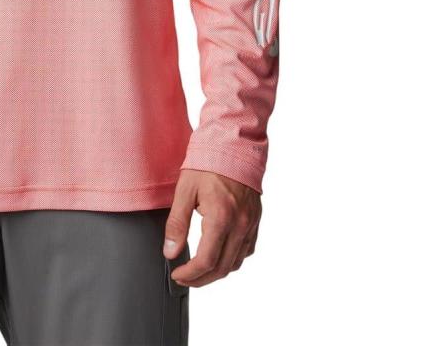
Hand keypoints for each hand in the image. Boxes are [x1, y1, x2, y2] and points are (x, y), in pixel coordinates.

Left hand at [162, 168, 261, 287]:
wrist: (233, 145)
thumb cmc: (207, 163)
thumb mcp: (185, 190)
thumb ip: (177, 223)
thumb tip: (170, 252)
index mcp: (221, 218)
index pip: (206, 261)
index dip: (190, 274)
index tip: (177, 274)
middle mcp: (240, 225)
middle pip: (222, 268)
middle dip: (201, 279)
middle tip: (184, 277)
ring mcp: (250, 224)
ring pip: (236, 263)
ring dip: (217, 272)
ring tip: (198, 271)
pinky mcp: (255, 220)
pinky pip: (246, 250)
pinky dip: (232, 259)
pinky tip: (219, 255)